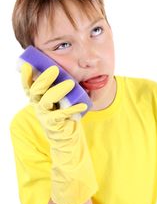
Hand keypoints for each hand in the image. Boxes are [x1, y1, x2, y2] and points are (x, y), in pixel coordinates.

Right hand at [20, 62, 97, 203]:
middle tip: (54, 69)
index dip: (26, 76)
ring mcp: (46, 116)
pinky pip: (63, 115)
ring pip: (47, 101)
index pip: (28, 86)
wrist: (67, 138)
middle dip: (43, 79)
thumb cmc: (65, 114)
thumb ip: (60, 86)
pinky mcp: (55, 125)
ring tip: (70, 83)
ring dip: (58, 90)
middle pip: (36, 91)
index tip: (26, 65)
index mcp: (38, 98)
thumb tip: (68, 70)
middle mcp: (39, 106)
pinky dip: (74, 109)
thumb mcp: (60, 99)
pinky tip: (84, 105)